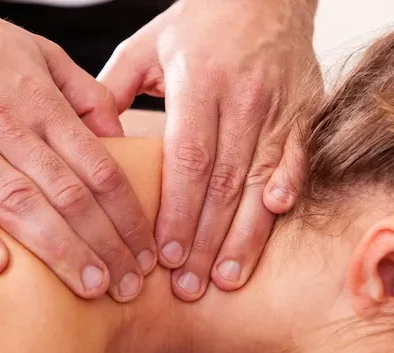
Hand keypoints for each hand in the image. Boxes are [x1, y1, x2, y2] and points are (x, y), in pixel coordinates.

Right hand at [0, 0, 156, 301]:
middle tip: (128, 286)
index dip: (129, 218)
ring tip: (90, 287)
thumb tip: (121, 140)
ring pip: (15, 202)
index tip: (145, 253)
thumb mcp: (43, 54)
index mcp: (41, 105)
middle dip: (105, 246)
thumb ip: (87, 96)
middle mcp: (4, 125)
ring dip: (58, 250)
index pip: (100, 170)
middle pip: (68, 195)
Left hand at [99, 0, 320, 299]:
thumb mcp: (144, 47)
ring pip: (260, 181)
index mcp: (198, 83)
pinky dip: (288, 188)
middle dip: (207, 240)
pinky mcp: (303, 112)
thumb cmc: (198, 24)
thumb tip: (90, 142)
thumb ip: (113, 91)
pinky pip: (298, 156)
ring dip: (244, 235)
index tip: (167, 255)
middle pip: (224, 183)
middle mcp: (242, 99)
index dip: (179, 212)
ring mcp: (277, 107)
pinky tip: (275, 218)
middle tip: (192, 285)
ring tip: (227, 277)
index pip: (188, 160)